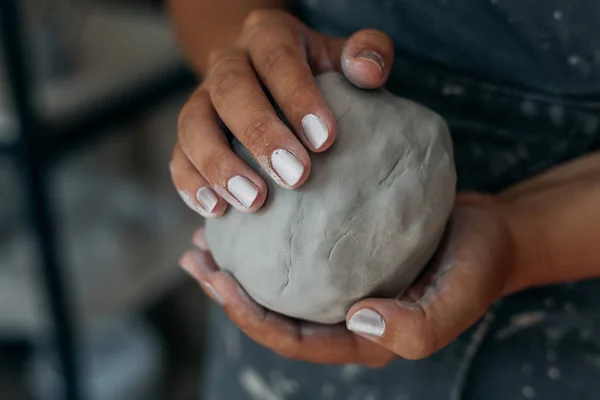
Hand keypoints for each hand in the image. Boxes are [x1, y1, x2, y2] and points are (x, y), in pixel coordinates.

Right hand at [170, 9, 393, 216]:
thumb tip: (368, 71)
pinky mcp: (187, 134)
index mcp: (268, 35)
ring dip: (220, 165)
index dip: (297, 96)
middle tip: (295, 177)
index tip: (324, 140)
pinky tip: (215, 210)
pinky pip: (177, 155)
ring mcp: (201, 98)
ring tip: (253, 201)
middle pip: (230, 89)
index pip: (277, 57)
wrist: (267, 78)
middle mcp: (227, 62)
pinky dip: (191, 183)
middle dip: (260, 134)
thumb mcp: (341, 57)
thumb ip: (365, 54)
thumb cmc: (316, 75)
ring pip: (193, 124)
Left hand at [179, 193, 519, 364]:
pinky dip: (269, 229)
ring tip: (204, 236)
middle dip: (226, 291)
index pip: (292, 337)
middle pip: (273, 309)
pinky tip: (250, 202)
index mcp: (359, 335)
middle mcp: (341, 311)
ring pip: (278, 276)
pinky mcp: (343, 248)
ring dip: (238, 260)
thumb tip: (357, 318)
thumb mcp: (458, 299)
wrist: (494, 231)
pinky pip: (298, 242)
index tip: (216, 282)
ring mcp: (340, 280)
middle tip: (194, 257)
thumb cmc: (477, 267)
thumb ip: (417, 326)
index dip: (248, 317)